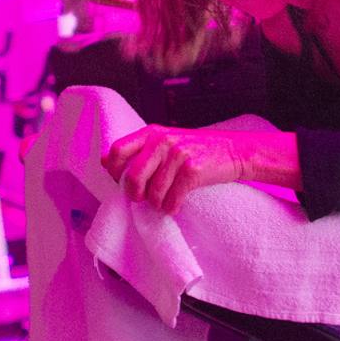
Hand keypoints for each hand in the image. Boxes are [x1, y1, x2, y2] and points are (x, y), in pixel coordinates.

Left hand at [101, 125, 249, 213]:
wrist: (235, 152)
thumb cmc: (197, 150)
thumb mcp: (165, 142)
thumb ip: (138, 150)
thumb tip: (104, 161)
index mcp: (152, 133)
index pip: (117, 151)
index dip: (115, 172)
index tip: (124, 182)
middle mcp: (163, 141)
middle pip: (133, 176)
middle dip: (135, 194)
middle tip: (143, 199)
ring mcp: (178, 155)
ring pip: (152, 193)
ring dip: (157, 204)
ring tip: (165, 201)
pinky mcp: (192, 170)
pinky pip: (171, 199)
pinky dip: (171, 208)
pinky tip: (176, 204)